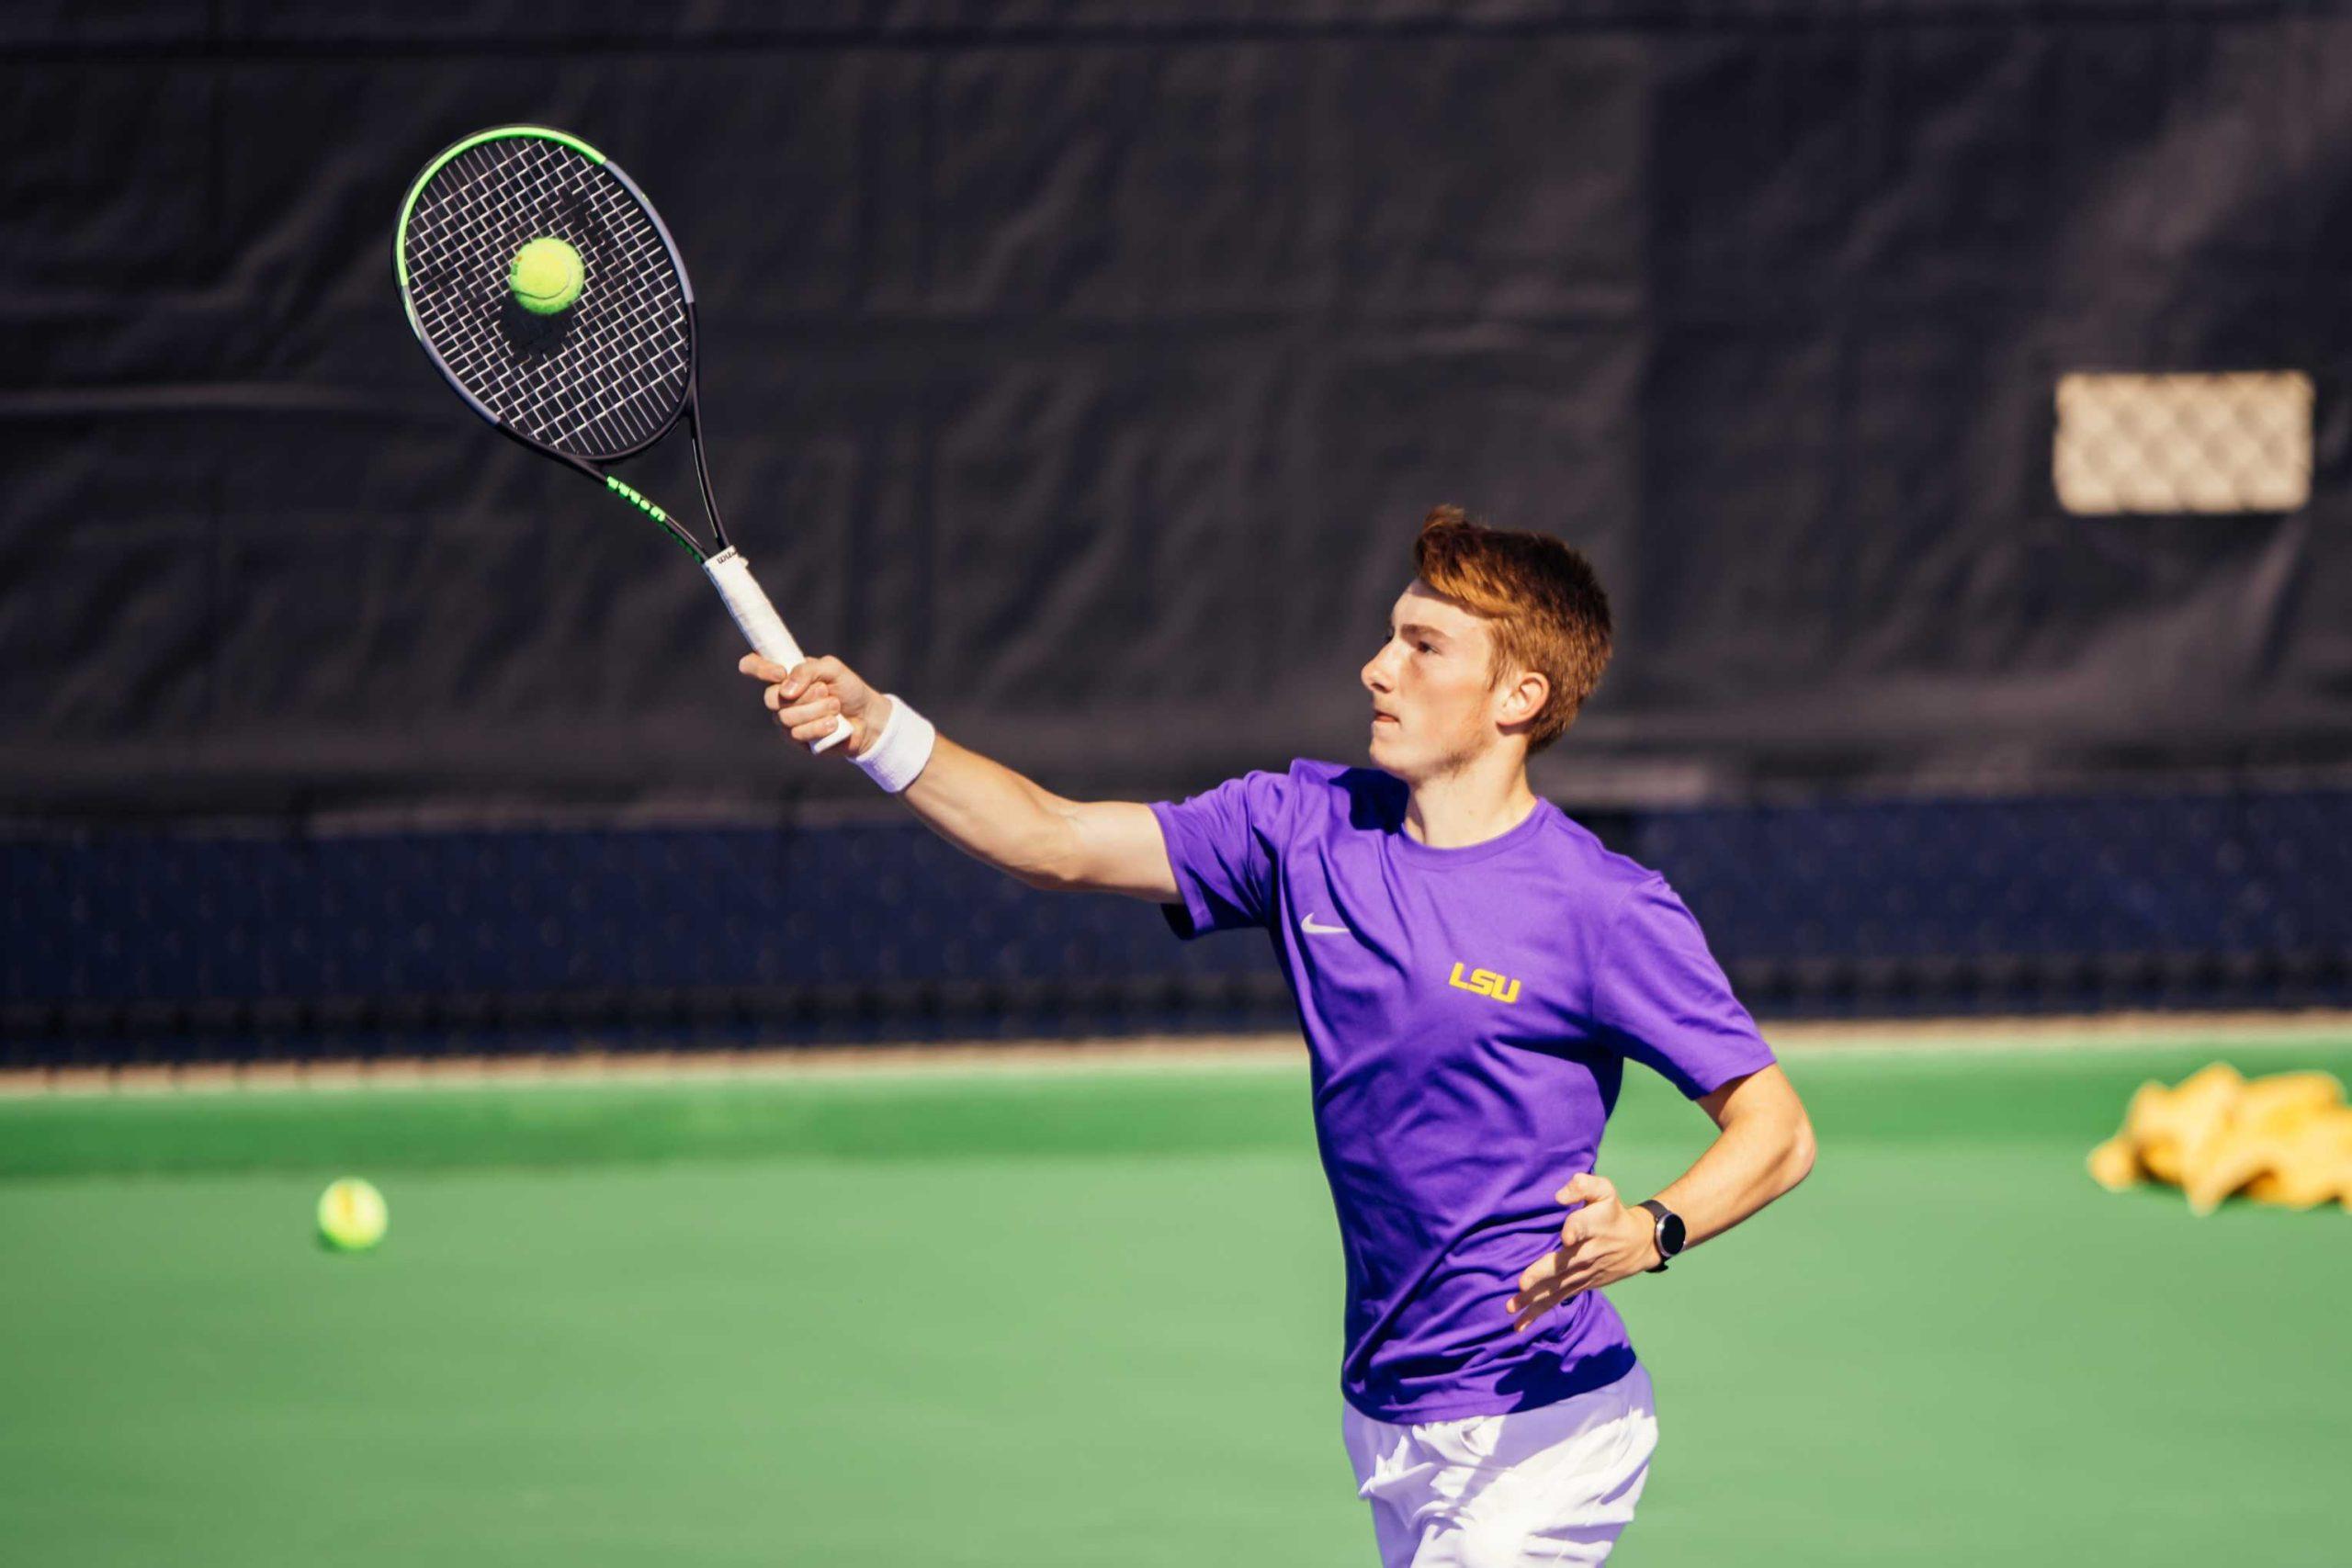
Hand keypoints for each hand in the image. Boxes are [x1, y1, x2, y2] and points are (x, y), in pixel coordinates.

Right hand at [738, 652, 888, 755]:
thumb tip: (785, 690)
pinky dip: (819, 727)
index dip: (758, 668)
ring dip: (816, 710)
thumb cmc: (847, 688)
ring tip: (835, 707)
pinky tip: (834, 724)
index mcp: (784, 674)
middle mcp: (779, 697)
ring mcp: (785, 720)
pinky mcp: (796, 741)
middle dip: (803, 695)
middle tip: (825, 691)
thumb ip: (808, 670)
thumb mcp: (832, 668)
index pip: (752, 666)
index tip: (780, 673)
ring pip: (785, 718)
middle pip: (770, 698)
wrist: (867, 717)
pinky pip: (797, 734)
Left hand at [1505, 1173, 1657, 1332]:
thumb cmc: (1611, 1212)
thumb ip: (1582, 1185)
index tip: (1566, 1235)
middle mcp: (1589, 1252)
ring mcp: (1583, 1273)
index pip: (1583, 1226)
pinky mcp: (1579, 1286)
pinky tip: (1519, 1325)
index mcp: (1595, 1224)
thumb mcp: (1604, 1190)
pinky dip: (1538, 1313)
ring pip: (1557, 1286)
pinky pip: (1557, 1300)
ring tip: (1512, 1306)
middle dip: (1544, 1274)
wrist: (1637, 1244)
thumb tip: (1559, 1196)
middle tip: (1524, 1282)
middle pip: (1565, 1263)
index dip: (1575, 1229)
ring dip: (1534, 1298)